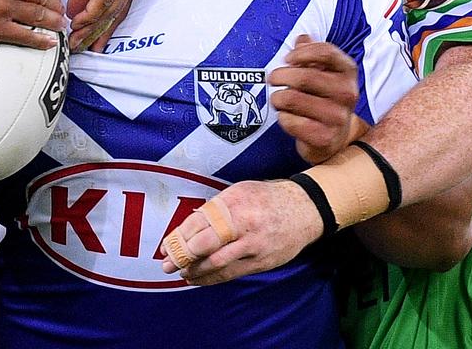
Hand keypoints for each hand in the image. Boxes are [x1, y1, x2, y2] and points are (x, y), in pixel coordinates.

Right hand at [54, 0, 149, 51]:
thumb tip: (76, 15)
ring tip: (76, 38)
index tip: (92, 40)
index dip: (107, 24)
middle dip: (99, 30)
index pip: (123, 1)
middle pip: (120, 7)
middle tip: (82, 45)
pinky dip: (91, 13)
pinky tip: (78, 21)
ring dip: (92, 25)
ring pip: (113, 6)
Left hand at [159, 179, 323, 285]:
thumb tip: (187, 229)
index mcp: (234, 203)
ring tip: (182, 272)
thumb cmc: (266, 198)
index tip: (166, 247)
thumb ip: (215, 210)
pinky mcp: (261, 262)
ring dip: (195, 271)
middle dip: (182, 257)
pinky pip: (231, 273)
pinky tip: (198, 279)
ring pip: (217, 263)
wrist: (305, 209)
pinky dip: (211, 278)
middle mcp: (243, 224)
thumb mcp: (239, 193)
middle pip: (205, 245)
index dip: (179, 238)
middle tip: (167, 264)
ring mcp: (253, 245)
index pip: (198, 223)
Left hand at [269, 36, 364, 163]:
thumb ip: (312, 55)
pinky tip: (287, 116)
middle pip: (305, 76)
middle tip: (273, 78)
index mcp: (348, 72)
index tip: (287, 58)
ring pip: (293, 99)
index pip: (326, 52)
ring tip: (277, 99)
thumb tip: (302, 38)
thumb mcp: (324, 74)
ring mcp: (337, 117)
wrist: (335, 137)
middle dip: (281, 76)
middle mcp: (347, 94)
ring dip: (278, 98)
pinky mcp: (324, 137)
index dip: (301, 53)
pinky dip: (282, 117)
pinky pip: (290, 121)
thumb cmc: (324, 99)